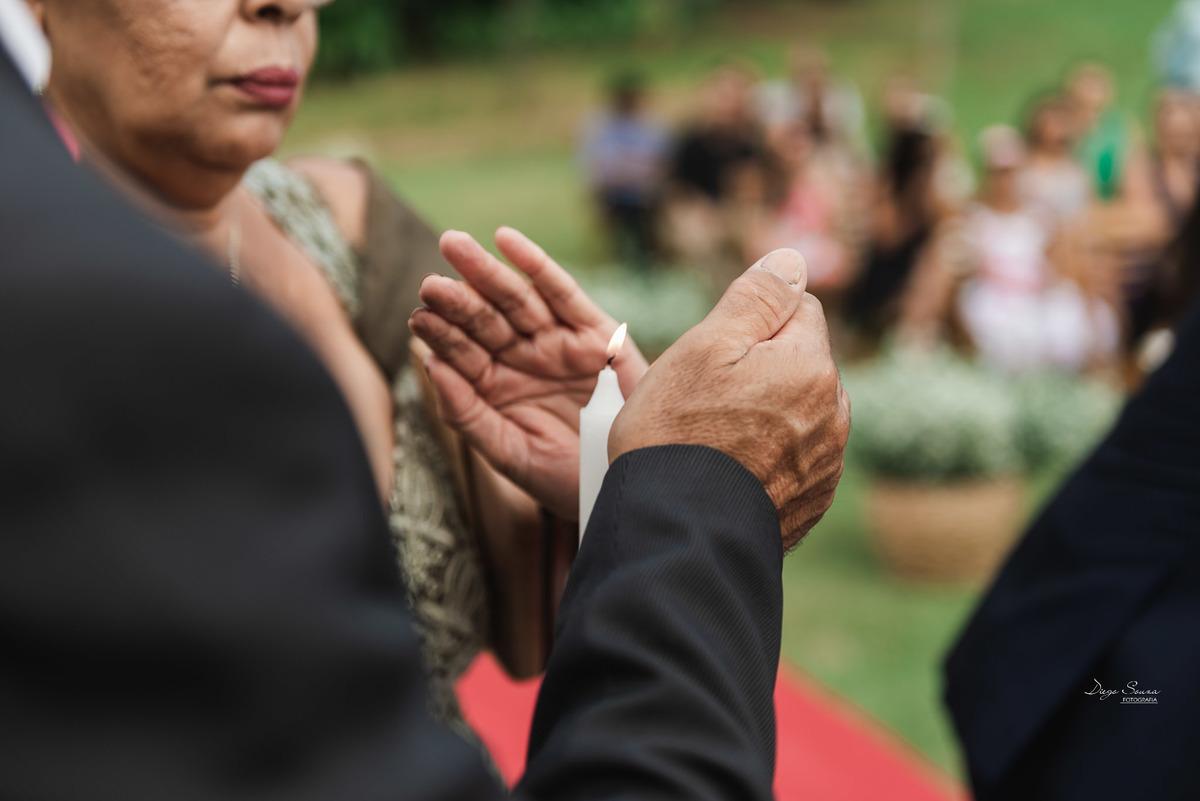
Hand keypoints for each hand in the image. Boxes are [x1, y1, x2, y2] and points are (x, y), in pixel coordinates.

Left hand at [409, 227, 648, 520]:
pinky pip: (562, 292)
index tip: (419, 316)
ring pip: (517, 299)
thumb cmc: (565, 479)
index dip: (441, 333)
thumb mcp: (509, 454)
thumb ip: (467, 414)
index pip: (461, 351)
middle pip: (484, 319)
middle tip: (431, 282)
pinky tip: (507, 241)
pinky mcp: (596, 333)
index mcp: (496, 386)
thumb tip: (431, 367)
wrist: (627, 486)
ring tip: (455, 246)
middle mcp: (524, 358)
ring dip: (486, 272)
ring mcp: (558, 342)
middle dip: (458, 298)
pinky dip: (536, 265)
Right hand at [610, 248, 849, 550]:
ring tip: (710, 442)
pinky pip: (790, 460)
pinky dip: (764, 459)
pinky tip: (725, 473)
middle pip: (798, 364)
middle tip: (703, 402)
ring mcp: (825, 466)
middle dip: (760, 370)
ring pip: (795, 413)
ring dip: (763, 415)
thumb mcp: (704, 346)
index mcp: (813, 368)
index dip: (750, 325)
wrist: (677, 533)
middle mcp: (834, 416)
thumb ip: (756, 297)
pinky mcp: (810, 505)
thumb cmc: (678, 434)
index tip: (714, 355)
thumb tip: (793, 260)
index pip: (797, 310)